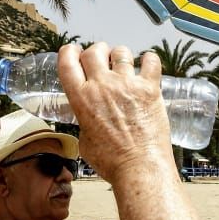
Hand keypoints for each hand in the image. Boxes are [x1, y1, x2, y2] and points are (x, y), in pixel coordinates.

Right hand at [55, 42, 172, 180]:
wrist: (139, 168)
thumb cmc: (113, 161)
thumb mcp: (85, 142)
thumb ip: (85, 123)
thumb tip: (89, 119)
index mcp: (82, 99)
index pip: (67, 62)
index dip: (69, 52)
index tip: (73, 51)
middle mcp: (103, 86)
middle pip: (94, 51)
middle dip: (97, 51)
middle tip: (102, 58)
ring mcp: (127, 85)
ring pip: (121, 52)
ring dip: (121, 55)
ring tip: (125, 64)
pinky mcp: (150, 89)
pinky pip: (151, 61)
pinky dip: (149, 60)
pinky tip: (147, 64)